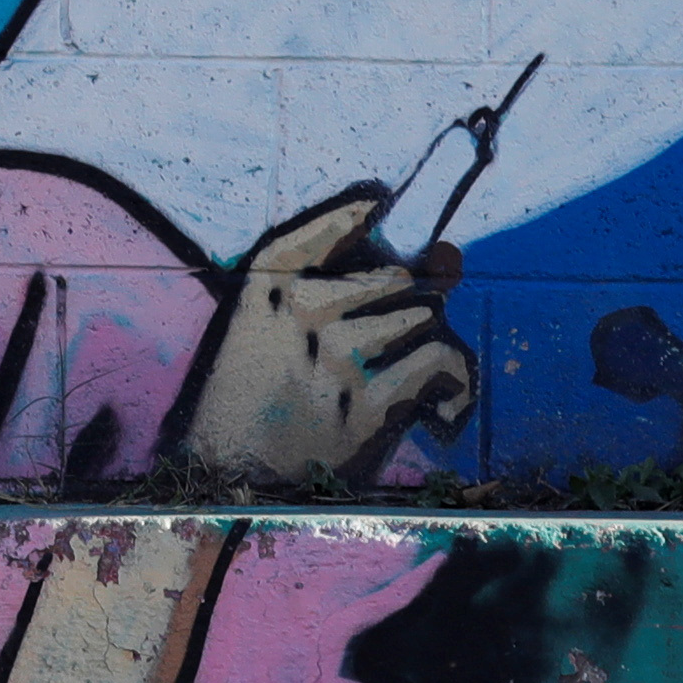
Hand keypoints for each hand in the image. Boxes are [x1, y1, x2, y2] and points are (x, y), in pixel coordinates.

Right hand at [170, 183, 475, 484]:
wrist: (232, 480)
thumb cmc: (246, 405)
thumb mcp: (255, 334)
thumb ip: (322, 289)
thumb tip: (444, 255)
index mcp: (264, 291)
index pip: (324, 230)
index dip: (355, 213)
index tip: (378, 202)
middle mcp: (302, 312)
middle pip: (396, 278)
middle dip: (406, 303)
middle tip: (390, 340)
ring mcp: (337, 355)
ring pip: (422, 317)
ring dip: (423, 342)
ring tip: (403, 373)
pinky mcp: (368, 403)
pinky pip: (438, 362)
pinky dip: (451, 381)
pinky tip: (441, 405)